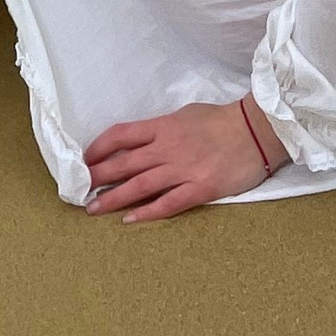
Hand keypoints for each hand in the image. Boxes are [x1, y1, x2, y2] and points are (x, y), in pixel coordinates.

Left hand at [84, 100, 287, 220]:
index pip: (121, 135)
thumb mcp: (186, 115)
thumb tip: (141, 141)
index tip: (85, 160)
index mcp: (163, 127)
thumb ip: (163, 129)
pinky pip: (169, 203)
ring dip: (114, 198)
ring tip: (93, 209)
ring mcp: (184, 169)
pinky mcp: (201, 188)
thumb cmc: (221, 120)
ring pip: (140, 185)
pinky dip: (147, 211)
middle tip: (78, 189)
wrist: (257, 130)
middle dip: (98, 176)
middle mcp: (168, 148)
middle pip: (124, 163)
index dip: (99, 148)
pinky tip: (129, 220)